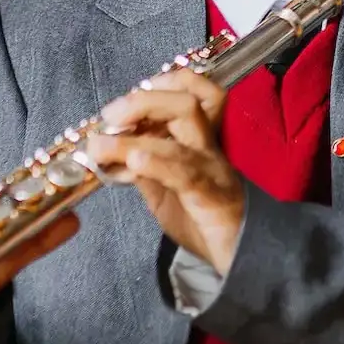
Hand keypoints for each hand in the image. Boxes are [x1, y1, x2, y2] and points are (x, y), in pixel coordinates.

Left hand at [85, 69, 246, 274]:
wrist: (240, 258)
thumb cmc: (204, 223)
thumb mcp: (164, 193)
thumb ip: (144, 170)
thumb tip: (112, 152)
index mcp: (199, 141)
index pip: (194, 92)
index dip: (161, 85)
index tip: (125, 102)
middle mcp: (208, 146)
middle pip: (189, 100)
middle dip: (144, 100)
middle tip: (110, 116)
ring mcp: (212, 167)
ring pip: (187, 124)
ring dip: (137, 130)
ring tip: (103, 144)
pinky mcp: (210, 194)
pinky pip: (185, 170)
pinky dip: (157, 161)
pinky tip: (133, 161)